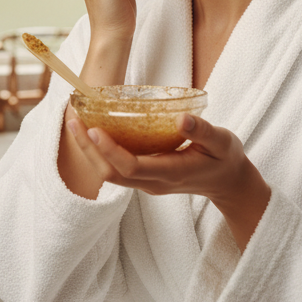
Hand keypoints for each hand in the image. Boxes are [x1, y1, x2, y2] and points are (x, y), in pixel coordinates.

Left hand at [65, 112, 271, 251]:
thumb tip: (181, 118)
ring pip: (109, 173)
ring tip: (76, 121)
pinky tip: (93, 129)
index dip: (109, 150)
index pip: (130, 167)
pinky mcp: (144, 177)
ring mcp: (146, 182)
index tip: (94, 129)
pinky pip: (115, 168)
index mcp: (170, 173)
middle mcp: (152, 182)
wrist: (228, 184)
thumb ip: (203, 131)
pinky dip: (99, 151)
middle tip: (74, 118)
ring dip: (89, 150)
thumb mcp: (222, 142)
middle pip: (110, 173)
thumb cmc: (225, 160)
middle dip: (88, 148)